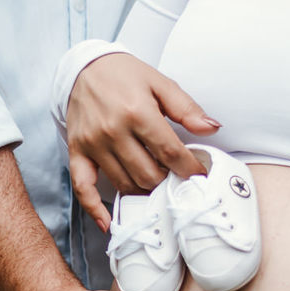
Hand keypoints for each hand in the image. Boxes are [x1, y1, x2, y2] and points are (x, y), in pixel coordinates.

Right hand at [66, 52, 218, 230]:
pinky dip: (94, 209)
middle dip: (168, 181)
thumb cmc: (126, 75)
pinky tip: (108, 223)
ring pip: (124, 183)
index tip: (200, 176)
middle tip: (179, 181)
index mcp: (137, 111)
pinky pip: (83, 187)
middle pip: (148, 173)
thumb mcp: (160, 83)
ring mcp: (93, 144)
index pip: (170, 152)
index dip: (189, 168)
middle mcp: (113, 130)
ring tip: (157, 187)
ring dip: (144, 191)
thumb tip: (212, 128)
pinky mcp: (76, 151)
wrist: (84, 67)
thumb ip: (187, 108)